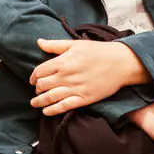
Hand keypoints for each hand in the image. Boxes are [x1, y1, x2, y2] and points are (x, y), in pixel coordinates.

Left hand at [29, 38, 147, 115]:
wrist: (120, 62)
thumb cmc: (98, 51)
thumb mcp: (75, 44)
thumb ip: (55, 45)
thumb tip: (38, 42)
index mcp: (62, 62)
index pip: (39, 71)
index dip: (33, 76)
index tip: (32, 80)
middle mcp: (66, 76)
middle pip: (42, 85)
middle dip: (36, 89)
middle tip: (36, 90)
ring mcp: (75, 88)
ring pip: (50, 97)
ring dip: (39, 102)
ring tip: (34, 103)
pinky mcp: (84, 98)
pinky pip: (64, 106)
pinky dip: (53, 110)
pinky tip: (46, 111)